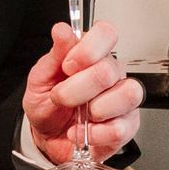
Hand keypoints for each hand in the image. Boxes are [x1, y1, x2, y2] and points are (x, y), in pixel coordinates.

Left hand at [24, 19, 143, 165]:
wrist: (48, 139)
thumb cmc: (47, 106)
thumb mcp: (41, 79)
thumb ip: (55, 55)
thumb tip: (62, 30)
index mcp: (92, 55)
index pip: (106, 34)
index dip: (88, 48)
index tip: (68, 65)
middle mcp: (111, 74)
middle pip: (108, 70)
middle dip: (76, 88)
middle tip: (61, 97)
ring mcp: (122, 100)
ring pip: (127, 94)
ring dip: (96, 109)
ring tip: (80, 117)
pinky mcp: (127, 125)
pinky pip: (121, 127)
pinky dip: (96, 134)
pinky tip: (83, 132)